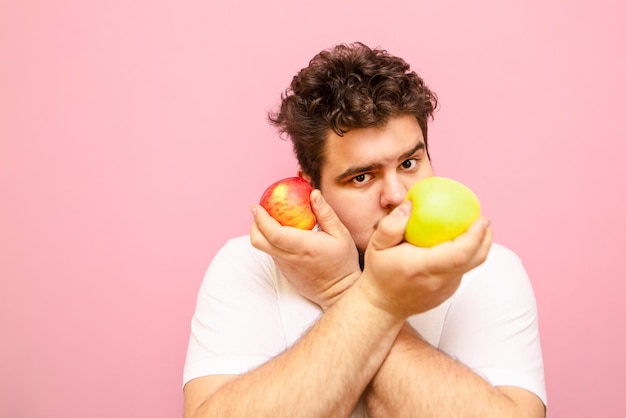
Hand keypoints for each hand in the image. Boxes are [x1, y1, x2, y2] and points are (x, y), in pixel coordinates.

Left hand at [250, 189, 360, 309]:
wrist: (340, 292)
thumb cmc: (343, 262)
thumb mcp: (341, 235)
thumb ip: (326, 213)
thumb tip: (313, 193)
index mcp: (304, 247)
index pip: (274, 233)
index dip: (261, 219)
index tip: (257, 206)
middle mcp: (291, 258)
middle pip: (259, 242)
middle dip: (254, 225)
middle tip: (259, 212)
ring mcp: (286, 267)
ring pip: (263, 248)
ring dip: (262, 233)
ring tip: (271, 220)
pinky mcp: (285, 272)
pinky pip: (272, 254)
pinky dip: (271, 242)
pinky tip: (282, 234)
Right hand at [360, 200, 491, 318]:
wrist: (382, 305)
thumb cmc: (379, 273)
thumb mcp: (376, 246)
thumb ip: (390, 225)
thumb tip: (409, 205)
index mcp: (421, 267)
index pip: (458, 253)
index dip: (475, 236)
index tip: (481, 219)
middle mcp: (437, 281)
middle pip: (474, 260)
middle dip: (485, 238)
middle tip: (484, 219)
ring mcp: (445, 289)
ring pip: (470, 266)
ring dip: (478, 247)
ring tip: (476, 228)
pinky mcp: (447, 293)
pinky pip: (462, 271)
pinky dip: (466, 256)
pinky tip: (459, 243)